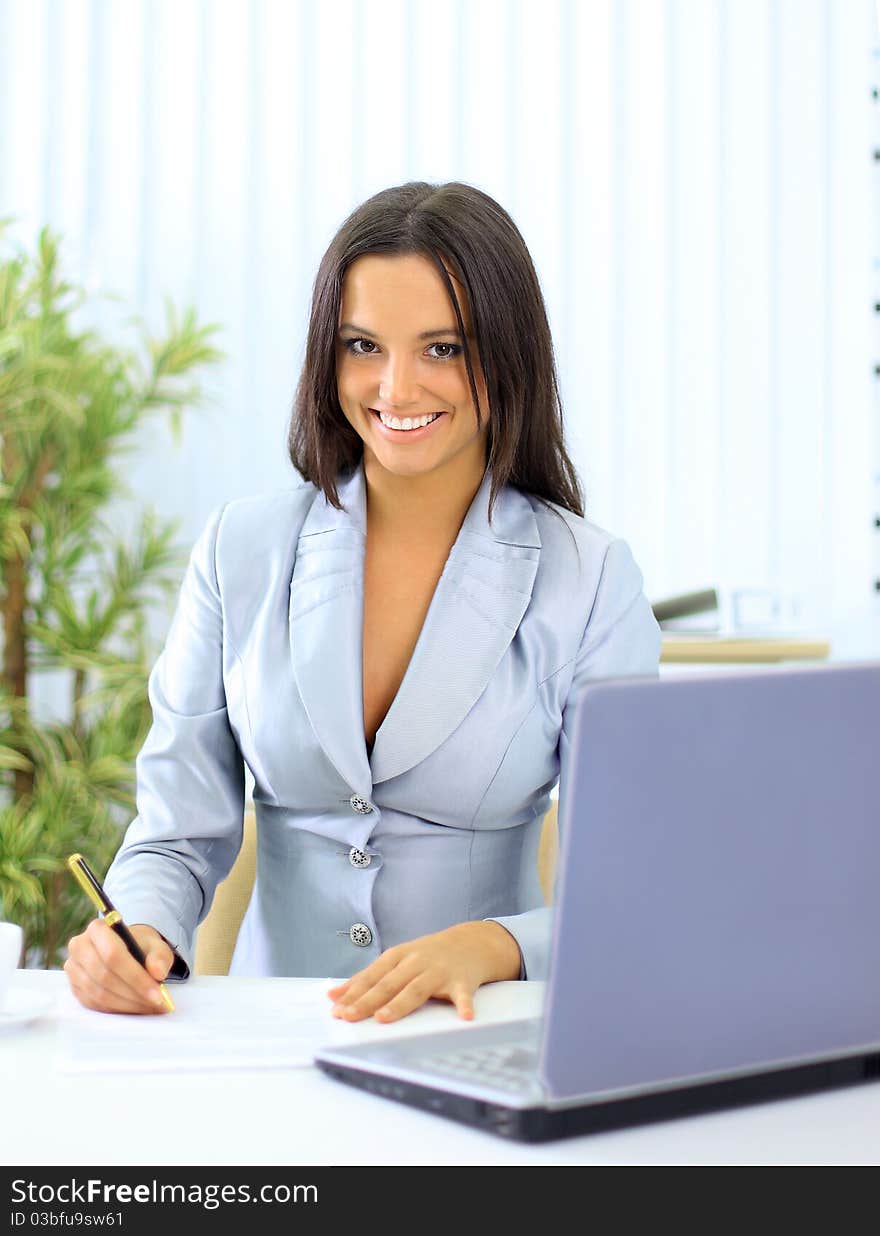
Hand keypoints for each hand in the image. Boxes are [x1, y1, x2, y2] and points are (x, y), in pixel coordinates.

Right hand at [64, 920, 173, 1014]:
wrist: (126, 950)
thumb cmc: (139, 946)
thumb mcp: (156, 945)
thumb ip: (159, 957)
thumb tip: (158, 973)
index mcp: (97, 929)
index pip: (113, 955)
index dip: (135, 977)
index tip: (157, 993)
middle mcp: (80, 946)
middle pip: (105, 976)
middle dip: (133, 994)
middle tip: (156, 1003)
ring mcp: (74, 968)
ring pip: (99, 993)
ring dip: (127, 1004)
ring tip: (149, 1007)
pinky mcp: (75, 987)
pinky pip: (94, 1004)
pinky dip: (117, 1009)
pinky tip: (135, 1008)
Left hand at [326, 920, 521, 1023]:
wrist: (472, 942)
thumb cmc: (429, 955)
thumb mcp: (397, 959)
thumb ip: (368, 978)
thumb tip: (334, 995)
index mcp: (398, 956)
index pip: (372, 976)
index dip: (353, 992)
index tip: (336, 1008)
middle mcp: (417, 962)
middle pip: (389, 984)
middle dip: (367, 1001)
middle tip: (350, 1016)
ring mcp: (439, 971)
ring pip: (416, 989)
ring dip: (399, 1004)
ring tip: (384, 1018)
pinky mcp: (462, 981)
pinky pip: (463, 995)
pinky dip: (464, 1005)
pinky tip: (465, 1017)